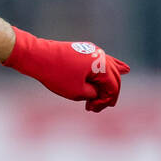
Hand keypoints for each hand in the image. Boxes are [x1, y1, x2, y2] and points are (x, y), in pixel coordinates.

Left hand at [3, 27, 129, 111]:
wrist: (38, 56)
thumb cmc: (57, 75)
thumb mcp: (77, 92)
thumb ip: (93, 94)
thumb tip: (97, 92)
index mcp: (102, 65)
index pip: (113, 87)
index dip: (106, 101)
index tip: (91, 109)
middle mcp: (101, 56)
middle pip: (113, 78)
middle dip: (107, 95)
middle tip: (96, 108)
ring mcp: (93, 51)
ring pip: (110, 68)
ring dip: (107, 84)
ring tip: (108, 96)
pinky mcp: (85, 51)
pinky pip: (102, 62)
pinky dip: (108, 70)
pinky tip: (123, 69)